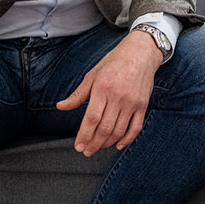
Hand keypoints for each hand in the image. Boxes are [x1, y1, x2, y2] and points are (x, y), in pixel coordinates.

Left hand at [56, 30, 162, 155]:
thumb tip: (61, 106)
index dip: (84, 135)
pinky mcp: (143, 104)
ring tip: (99, 147)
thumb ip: (78, 94)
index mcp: (103, 88)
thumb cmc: (115, 62)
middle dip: (94, 143)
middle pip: (105, 128)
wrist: (141, 52)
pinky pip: (136, 127)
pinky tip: (118, 144)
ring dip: (107, 143)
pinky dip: (127, 139)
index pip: (92, 118)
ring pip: (119, 130)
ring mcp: (132, 102)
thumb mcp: (93, 74)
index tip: (78, 145)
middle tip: (86, 151)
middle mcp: (118, 96)